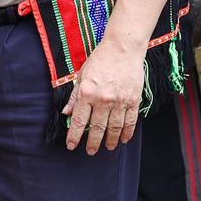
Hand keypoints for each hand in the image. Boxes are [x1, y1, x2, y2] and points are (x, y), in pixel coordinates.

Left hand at [61, 39, 144, 154]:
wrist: (122, 49)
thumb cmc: (99, 60)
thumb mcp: (81, 76)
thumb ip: (75, 96)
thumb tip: (66, 113)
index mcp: (87, 93)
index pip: (80, 121)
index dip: (75, 136)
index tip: (71, 146)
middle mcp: (103, 99)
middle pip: (98, 127)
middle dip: (93, 142)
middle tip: (90, 151)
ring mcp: (120, 100)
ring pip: (115, 127)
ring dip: (111, 140)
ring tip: (108, 147)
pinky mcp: (133, 100)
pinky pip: (131, 121)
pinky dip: (127, 132)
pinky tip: (124, 139)